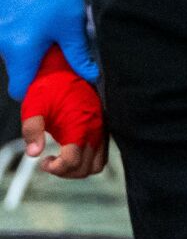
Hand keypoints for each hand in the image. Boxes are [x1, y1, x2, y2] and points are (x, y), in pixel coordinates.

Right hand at [0, 0, 97, 100]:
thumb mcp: (71, 24)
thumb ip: (78, 54)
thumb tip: (88, 74)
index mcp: (20, 51)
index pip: (20, 89)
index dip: (38, 92)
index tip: (54, 85)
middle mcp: (2, 44)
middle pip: (20, 69)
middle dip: (42, 65)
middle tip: (63, 52)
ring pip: (18, 51)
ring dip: (36, 48)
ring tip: (56, 31)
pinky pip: (12, 35)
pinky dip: (28, 34)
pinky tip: (43, 19)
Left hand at [21, 43, 106, 179]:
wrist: (65, 66)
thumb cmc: (48, 85)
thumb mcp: (33, 106)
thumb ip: (32, 130)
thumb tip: (33, 152)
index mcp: (79, 126)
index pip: (73, 162)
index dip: (56, 168)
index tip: (44, 161)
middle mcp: (95, 129)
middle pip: (85, 168)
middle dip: (65, 171)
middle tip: (50, 162)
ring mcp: (101, 128)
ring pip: (96, 165)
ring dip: (78, 168)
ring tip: (62, 159)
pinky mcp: (103, 126)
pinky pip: (102, 153)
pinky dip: (88, 159)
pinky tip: (72, 149)